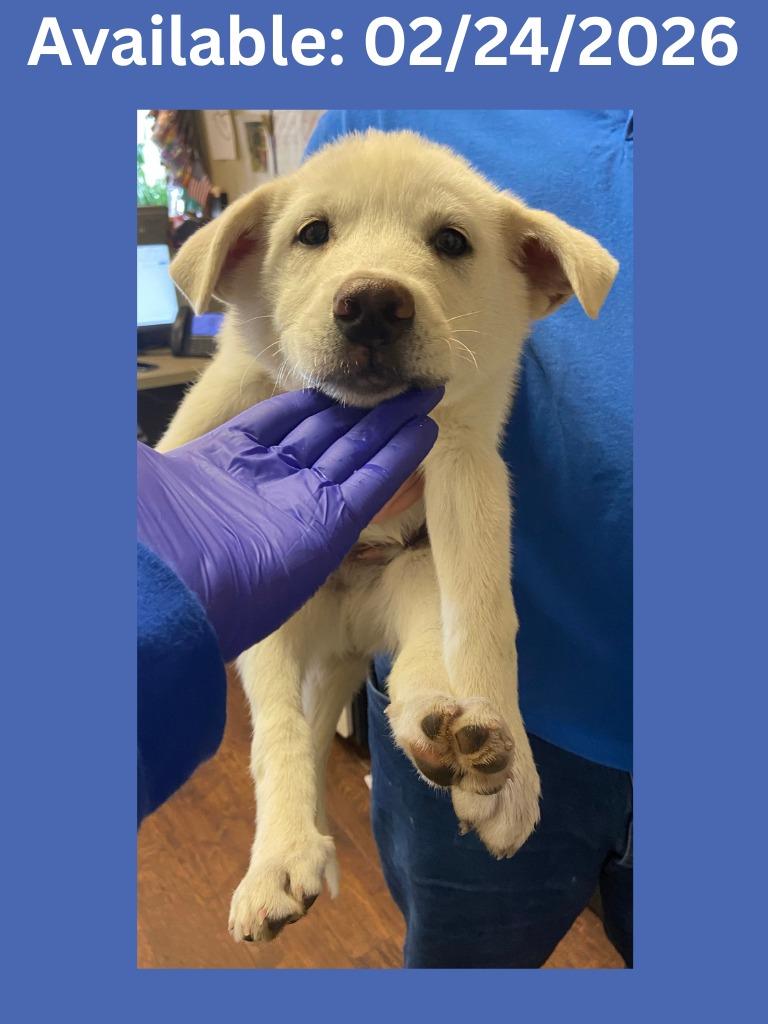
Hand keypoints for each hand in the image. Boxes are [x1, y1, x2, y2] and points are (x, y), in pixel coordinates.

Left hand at [138, 388, 441, 660]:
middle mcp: (270, 485)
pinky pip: (371, 486)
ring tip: (422, 390)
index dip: (314, 397)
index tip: (340, 375)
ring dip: (389, 424)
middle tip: (399, 375)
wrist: (157, 600)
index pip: (282, 420)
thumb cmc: (143, 527)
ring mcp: (301, 508)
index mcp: (228, 466)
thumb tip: (124, 398)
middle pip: (327, 434)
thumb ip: (147, 445)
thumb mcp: (138, 471)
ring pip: (355, 455)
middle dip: (363, 406)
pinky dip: (397, 458)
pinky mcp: (329, 532)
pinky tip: (422, 429)